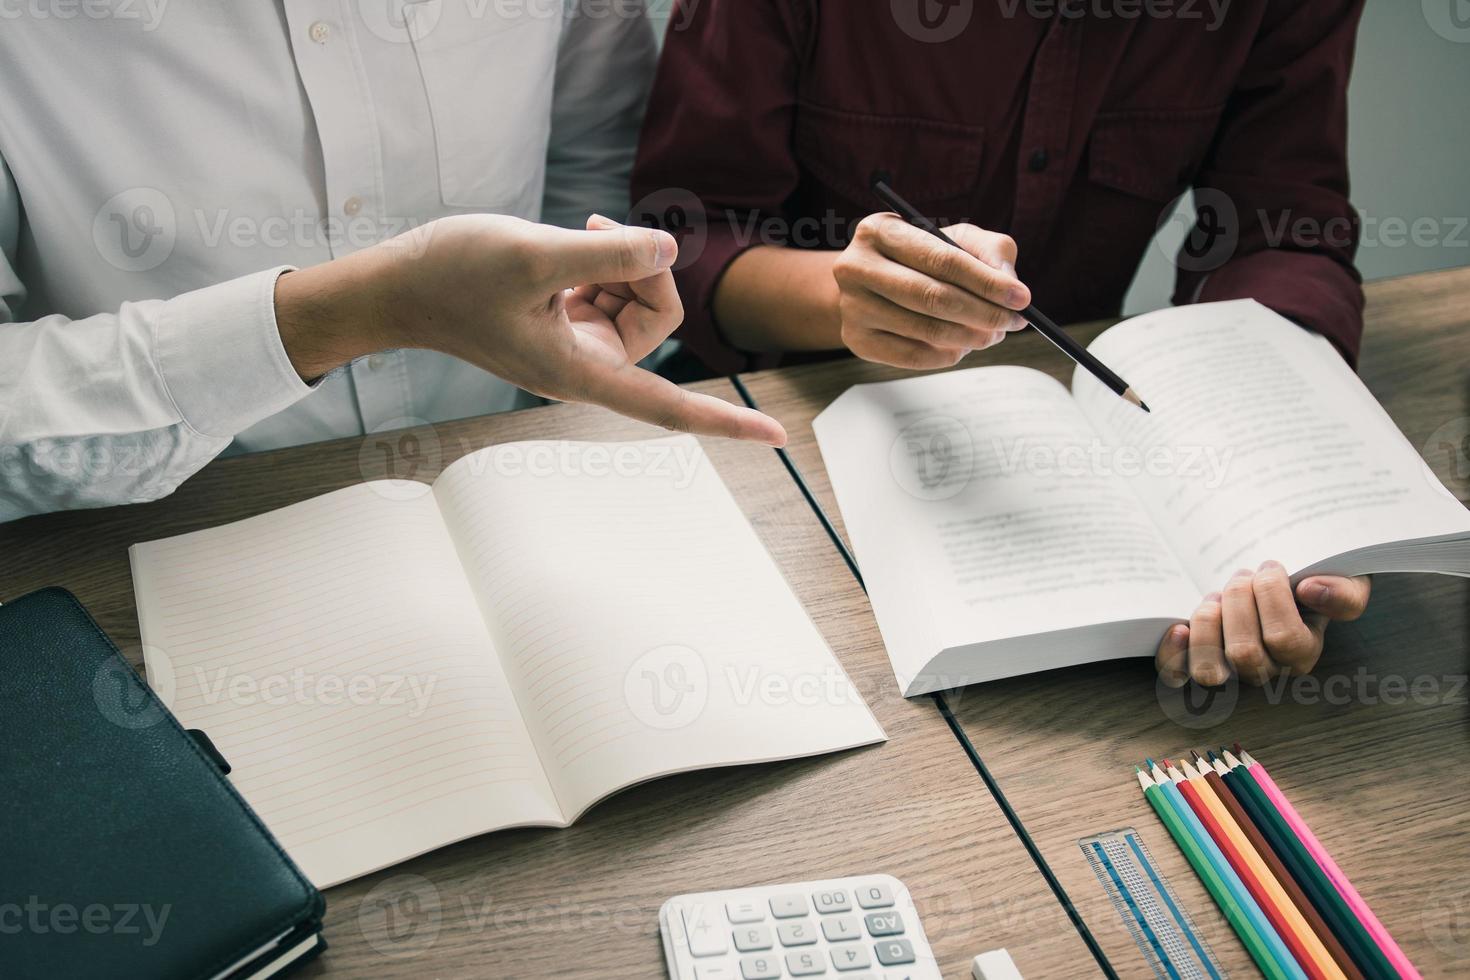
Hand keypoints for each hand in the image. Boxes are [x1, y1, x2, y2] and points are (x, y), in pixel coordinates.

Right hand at [275, 213, 785, 445]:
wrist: (397, 286)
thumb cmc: (451, 275)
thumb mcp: (533, 254)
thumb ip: (607, 253)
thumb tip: (669, 249)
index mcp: (580, 373)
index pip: (671, 407)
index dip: (727, 422)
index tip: (778, 437)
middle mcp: (585, 366)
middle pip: (660, 322)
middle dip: (646, 271)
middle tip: (600, 227)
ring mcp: (574, 344)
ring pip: (637, 301)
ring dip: (620, 259)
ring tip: (578, 231)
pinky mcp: (562, 321)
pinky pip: (610, 290)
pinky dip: (601, 261)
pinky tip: (569, 241)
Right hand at [832, 213, 1031, 368]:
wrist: (868, 285)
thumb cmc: (920, 258)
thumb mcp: (955, 240)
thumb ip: (990, 251)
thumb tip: (1008, 282)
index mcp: (879, 230)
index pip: (942, 258)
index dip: (987, 281)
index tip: (1022, 298)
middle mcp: (856, 266)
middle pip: (932, 297)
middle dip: (983, 313)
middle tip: (1014, 323)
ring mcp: (852, 306)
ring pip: (925, 330)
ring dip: (970, 337)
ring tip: (992, 334)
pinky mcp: (857, 340)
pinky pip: (912, 357)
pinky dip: (947, 355)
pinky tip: (962, 346)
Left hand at [1155, 561, 1371, 686]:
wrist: (1276, 581)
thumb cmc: (1310, 581)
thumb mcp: (1345, 582)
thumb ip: (1344, 591)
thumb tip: (1312, 590)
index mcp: (1303, 653)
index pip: (1284, 638)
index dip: (1271, 596)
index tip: (1270, 567)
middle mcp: (1266, 670)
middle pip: (1244, 652)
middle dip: (1238, 601)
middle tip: (1242, 576)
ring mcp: (1230, 671)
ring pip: (1210, 669)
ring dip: (1207, 622)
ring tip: (1217, 595)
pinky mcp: (1197, 662)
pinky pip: (1178, 674)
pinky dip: (1173, 654)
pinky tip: (1179, 628)